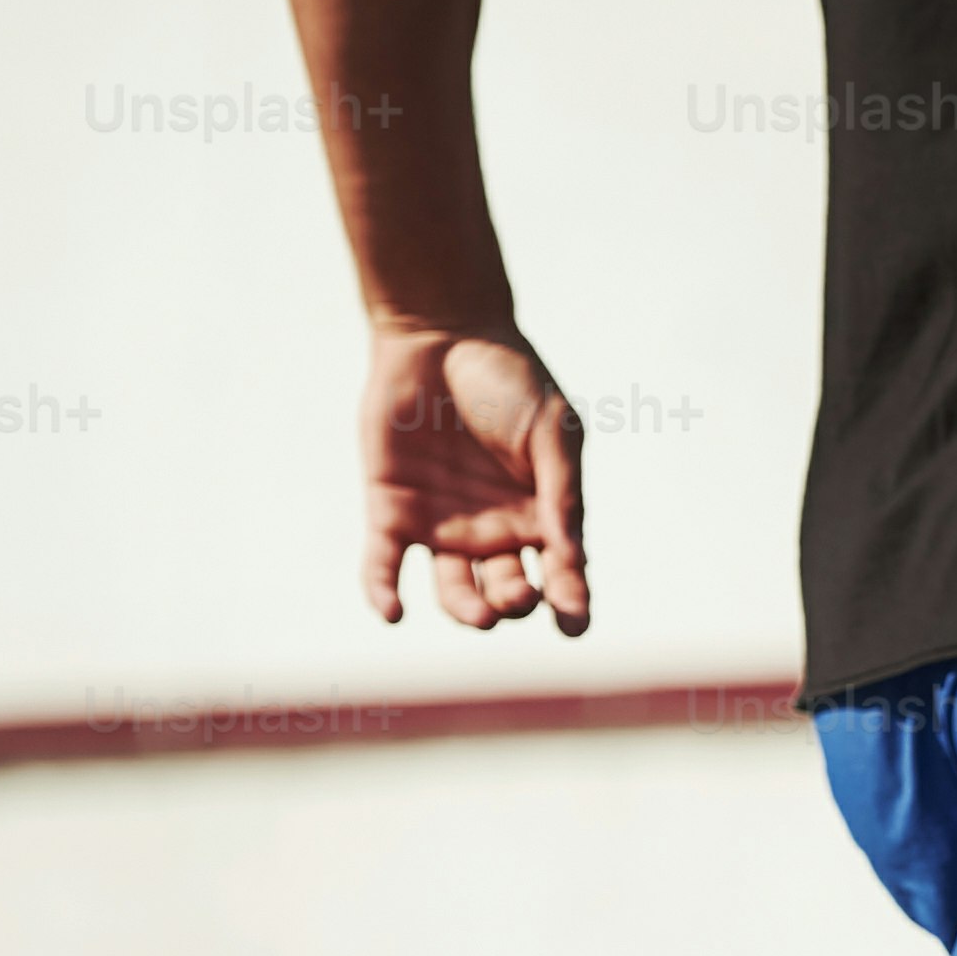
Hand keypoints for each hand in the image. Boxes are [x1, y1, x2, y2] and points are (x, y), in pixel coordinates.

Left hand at [358, 321, 592, 631]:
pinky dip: (383, 592)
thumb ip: (562, 491)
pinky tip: (391, 611)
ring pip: (454, 591)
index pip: (562, 575)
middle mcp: (495, 532)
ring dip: (466, 609)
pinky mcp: (391, 511)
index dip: (572, 604)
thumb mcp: (553, 429)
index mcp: (541, 515)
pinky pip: (383, 565)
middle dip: (515, 602)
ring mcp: (442, 525)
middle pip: (508, 592)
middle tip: (518, 591)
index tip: (573, 622)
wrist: (441, 334)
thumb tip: (572, 557)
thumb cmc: (509, 379)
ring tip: (479, 610)